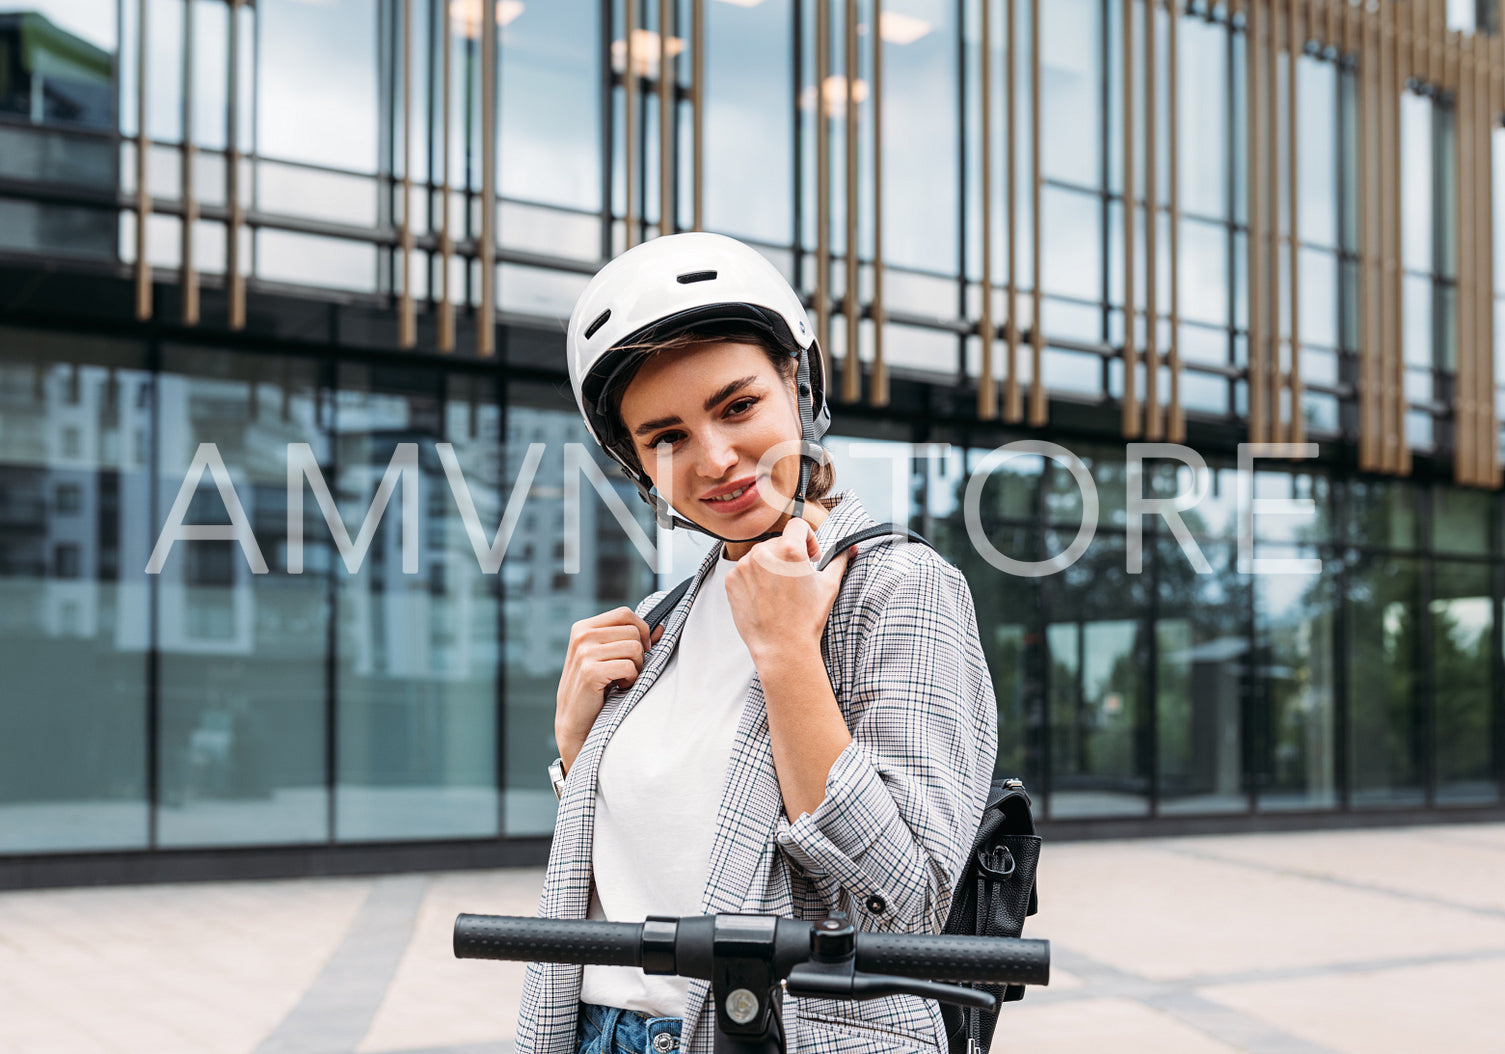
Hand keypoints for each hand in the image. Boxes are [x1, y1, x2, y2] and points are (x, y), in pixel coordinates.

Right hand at [555, 606, 664, 770]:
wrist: (575, 723)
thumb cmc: (595, 689)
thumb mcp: (609, 658)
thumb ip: (631, 639)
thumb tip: (661, 628)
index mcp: (583, 628)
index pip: (625, 613)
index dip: (640, 630)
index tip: (640, 650)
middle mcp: (581, 636)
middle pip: (633, 631)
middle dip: (639, 653)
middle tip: (627, 671)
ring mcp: (584, 653)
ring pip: (634, 648)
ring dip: (636, 668)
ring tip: (622, 680)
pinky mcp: (591, 672)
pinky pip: (629, 667)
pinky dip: (631, 680)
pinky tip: (619, 688)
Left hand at [725, 517, 852, 665]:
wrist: (782, 647)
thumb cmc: (807, 619)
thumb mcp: (829, 586)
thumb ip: (839, 560)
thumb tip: (849, 549)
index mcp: (789, 549)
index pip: (798, 525)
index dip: (808, 538)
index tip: (810, 556)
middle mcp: (763, 553)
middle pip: (779, 541)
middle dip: (789, 556)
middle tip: (796, 580)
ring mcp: (743, 566)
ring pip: (761, 555)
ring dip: (771, 566)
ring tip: (780, 591)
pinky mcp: (731, 580)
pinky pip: (745, 569)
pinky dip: (754, 579)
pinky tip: (766, 597)